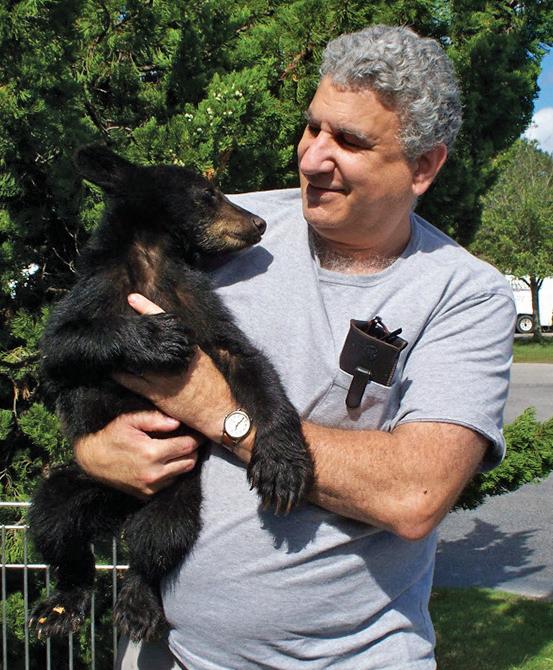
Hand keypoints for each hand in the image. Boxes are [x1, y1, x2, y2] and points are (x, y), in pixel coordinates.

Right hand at [74, 411, 203, 497]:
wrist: (91, 460)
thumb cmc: (111, 436)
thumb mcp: (130, 420)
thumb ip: (155, 419)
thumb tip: (178, 422)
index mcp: (151, 453)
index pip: (187, 446)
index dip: (197, 438)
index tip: (199, 432)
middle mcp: (154, 474)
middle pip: (189, 461)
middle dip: (193, 449)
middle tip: (190, 439)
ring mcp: (150, 488)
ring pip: (182, 474)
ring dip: (184, 462)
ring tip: (178, 449)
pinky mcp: (146, 496)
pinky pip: (170, 484)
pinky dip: (172, 473)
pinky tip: (166, 462)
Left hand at [114, 294, 253, 456]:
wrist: (219, 409)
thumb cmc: (214, 385)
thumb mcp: (204, 359)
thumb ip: (188, 348)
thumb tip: (176, 338)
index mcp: (187, 347)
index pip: (165, 322)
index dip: (147, 308)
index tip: (132, 298)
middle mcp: (173, 359)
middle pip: (145, 340)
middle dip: (130, 332)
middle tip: (114, 322)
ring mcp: (163, 377)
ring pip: (134, 361)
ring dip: (121, 353)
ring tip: (108, 343)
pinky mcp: (156, 394)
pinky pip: (132, 382)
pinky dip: (120, 374)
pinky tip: (111, 369)